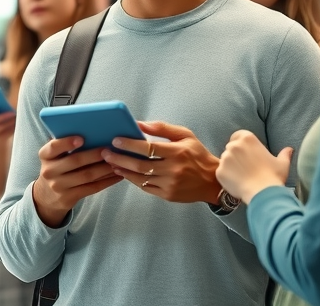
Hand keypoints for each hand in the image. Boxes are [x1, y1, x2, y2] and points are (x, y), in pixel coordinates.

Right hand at [31, 136, 122, 227]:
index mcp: (45, 155)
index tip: (82, 138)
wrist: (47, 196)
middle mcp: (49, 171)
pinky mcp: (69, 198)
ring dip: (104, 168)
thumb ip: (65, 146)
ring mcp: (58, 186)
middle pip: (74, 161)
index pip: (54, 147)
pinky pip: (92, 188)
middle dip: (94, 155)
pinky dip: (107, 181)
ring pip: (86, 175)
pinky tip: (118, 175)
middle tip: (108, 149)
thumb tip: (92, 132)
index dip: (67, 143)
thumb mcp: (54, 156)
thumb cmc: (56, 168)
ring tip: (117, 161)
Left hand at [102, 121, 220, 203]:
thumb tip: (139, 123)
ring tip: (111, 163)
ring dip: (123, 170)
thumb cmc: (197, 155)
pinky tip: (124, 173)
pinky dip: (133, 180)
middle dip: (120, 158)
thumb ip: (162, 128)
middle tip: (106, 153)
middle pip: (140, 164)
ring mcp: (170, 184)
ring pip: (140, 177)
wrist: (213, 182)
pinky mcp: (168, 195)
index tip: (115, 140)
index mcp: (177, 152)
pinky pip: (145, 187)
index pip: (148, 147)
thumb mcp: (185, 136)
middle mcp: (173, 169)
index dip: (130, 144)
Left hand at [217, 130, 292, 203]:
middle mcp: (234, 146)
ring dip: (231, 165)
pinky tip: (237, 182)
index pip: (238, 136)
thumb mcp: (282, 163)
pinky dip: (227, 176)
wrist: (263, 193)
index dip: (242, 144)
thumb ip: (284, 154)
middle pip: (231, 147)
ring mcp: (225, 158)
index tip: (246, 152)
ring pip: (225, 160)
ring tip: (242, 176)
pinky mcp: (219, 171)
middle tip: (246, 166)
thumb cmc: (273, 176)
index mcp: (247, 139)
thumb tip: (289, 149)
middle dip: (236, 155)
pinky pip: (221, 172)